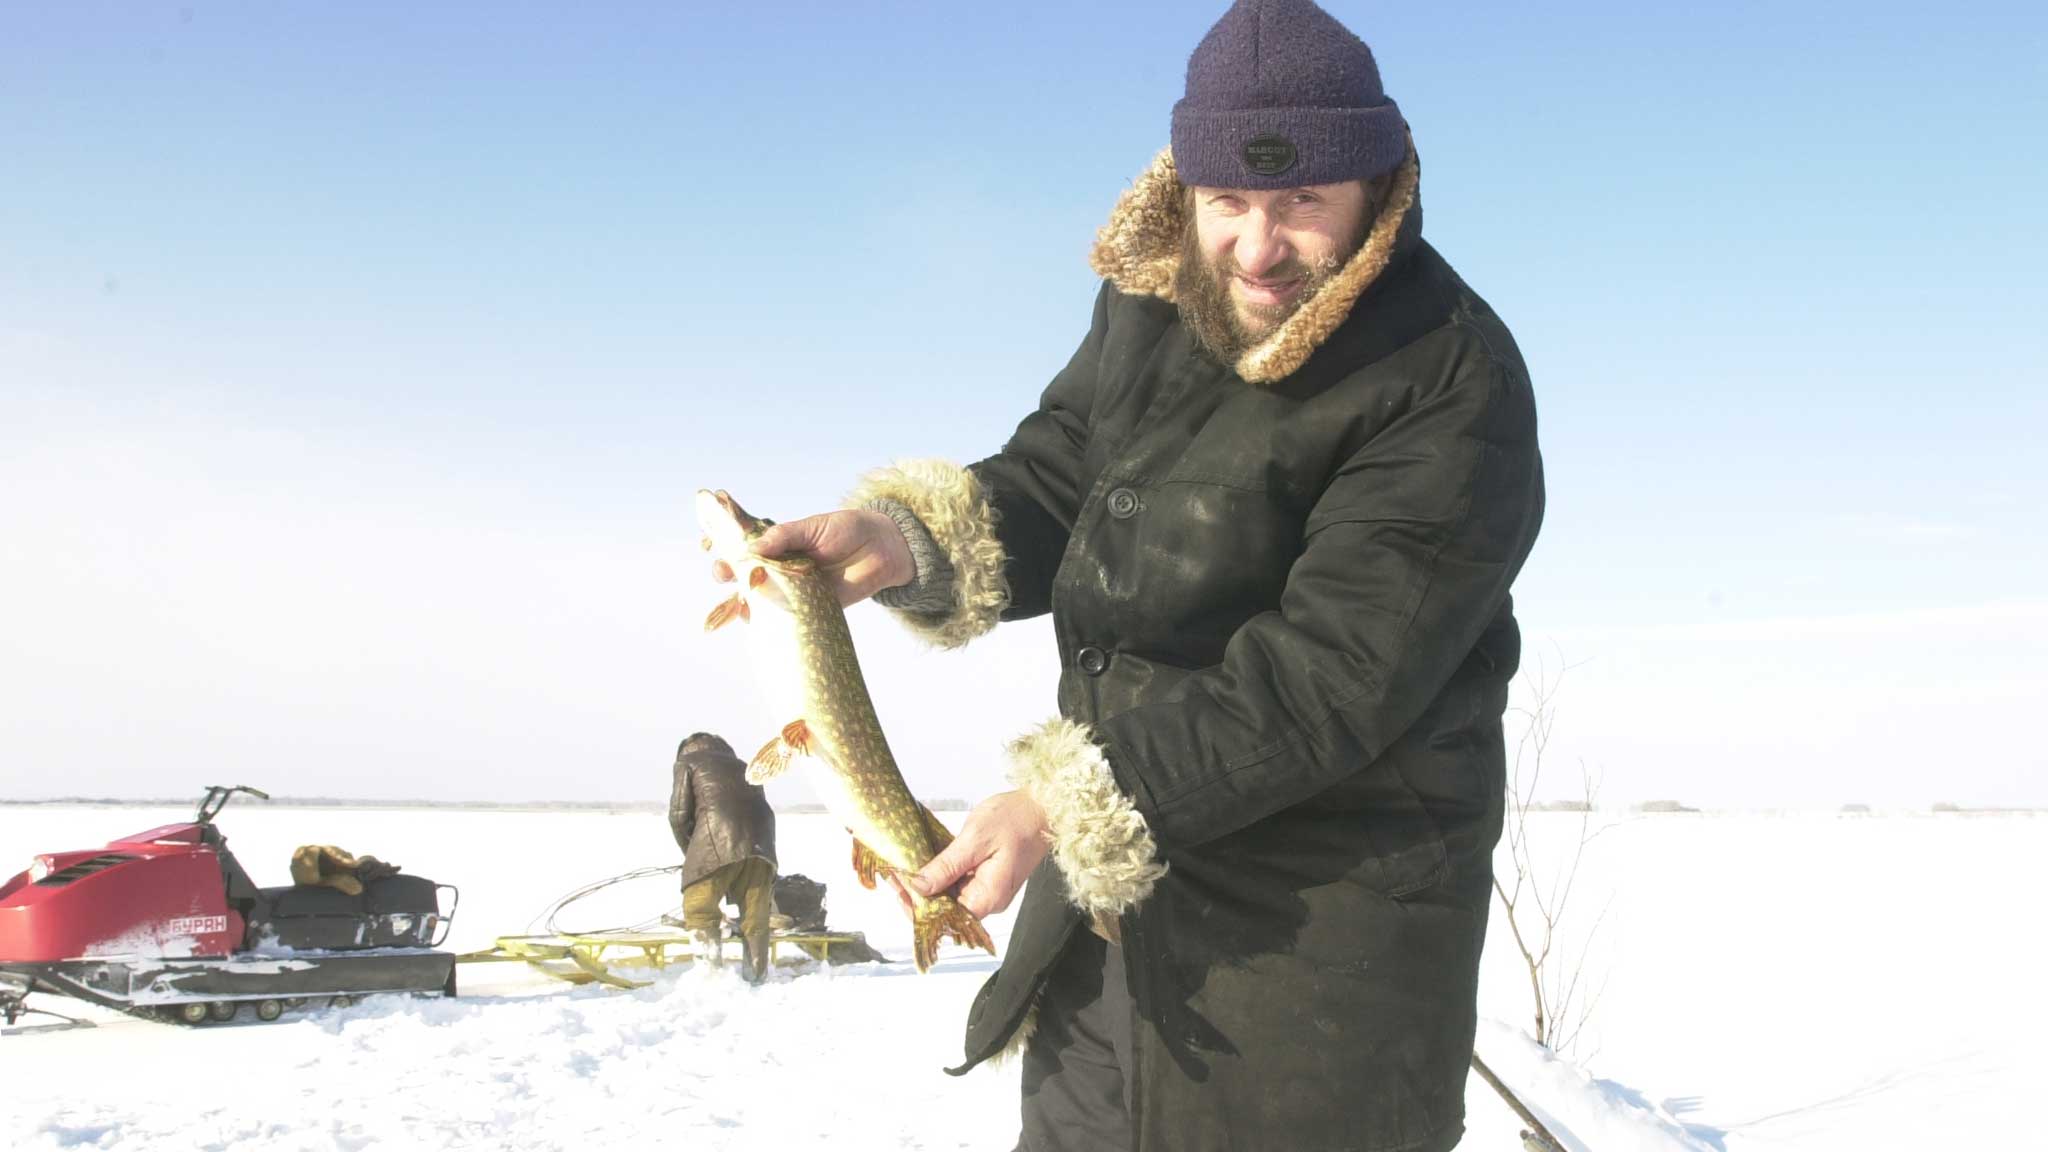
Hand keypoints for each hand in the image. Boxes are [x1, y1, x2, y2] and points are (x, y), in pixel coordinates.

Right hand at [711, 509, 913, 608]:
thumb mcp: (814, 527)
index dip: (722, 542)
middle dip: (725, 571)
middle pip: (742, 571)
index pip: (742, 542)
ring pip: (756, 595)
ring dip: (738, 598)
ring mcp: (791, 586)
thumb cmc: (848, 530)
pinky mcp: (806, 606)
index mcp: (778, 541)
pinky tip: (752, 618)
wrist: (883, 549)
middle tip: (722, 571)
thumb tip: (753, 548)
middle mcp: (780, 565)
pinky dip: (763, 619)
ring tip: (732, 599)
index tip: (708, 542)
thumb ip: (784, 536)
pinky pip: (779, 615)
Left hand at [898, 791, 1049, 919]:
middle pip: (947, 909)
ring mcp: (989, 889)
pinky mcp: (988, 877)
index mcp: (988, 897)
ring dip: (927, 885)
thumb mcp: (975, 839)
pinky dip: (941, 875)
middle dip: (918, 895)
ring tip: (902, 869)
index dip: (919, 907)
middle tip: (893, 875)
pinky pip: (959, 883)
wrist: (1043, 806)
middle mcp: (989, 900)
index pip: (946, 917)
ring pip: (951, 896)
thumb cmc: (1015, 819)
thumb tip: (918, 887)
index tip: (897, 888)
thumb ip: (946, 866)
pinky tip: (923, 864)